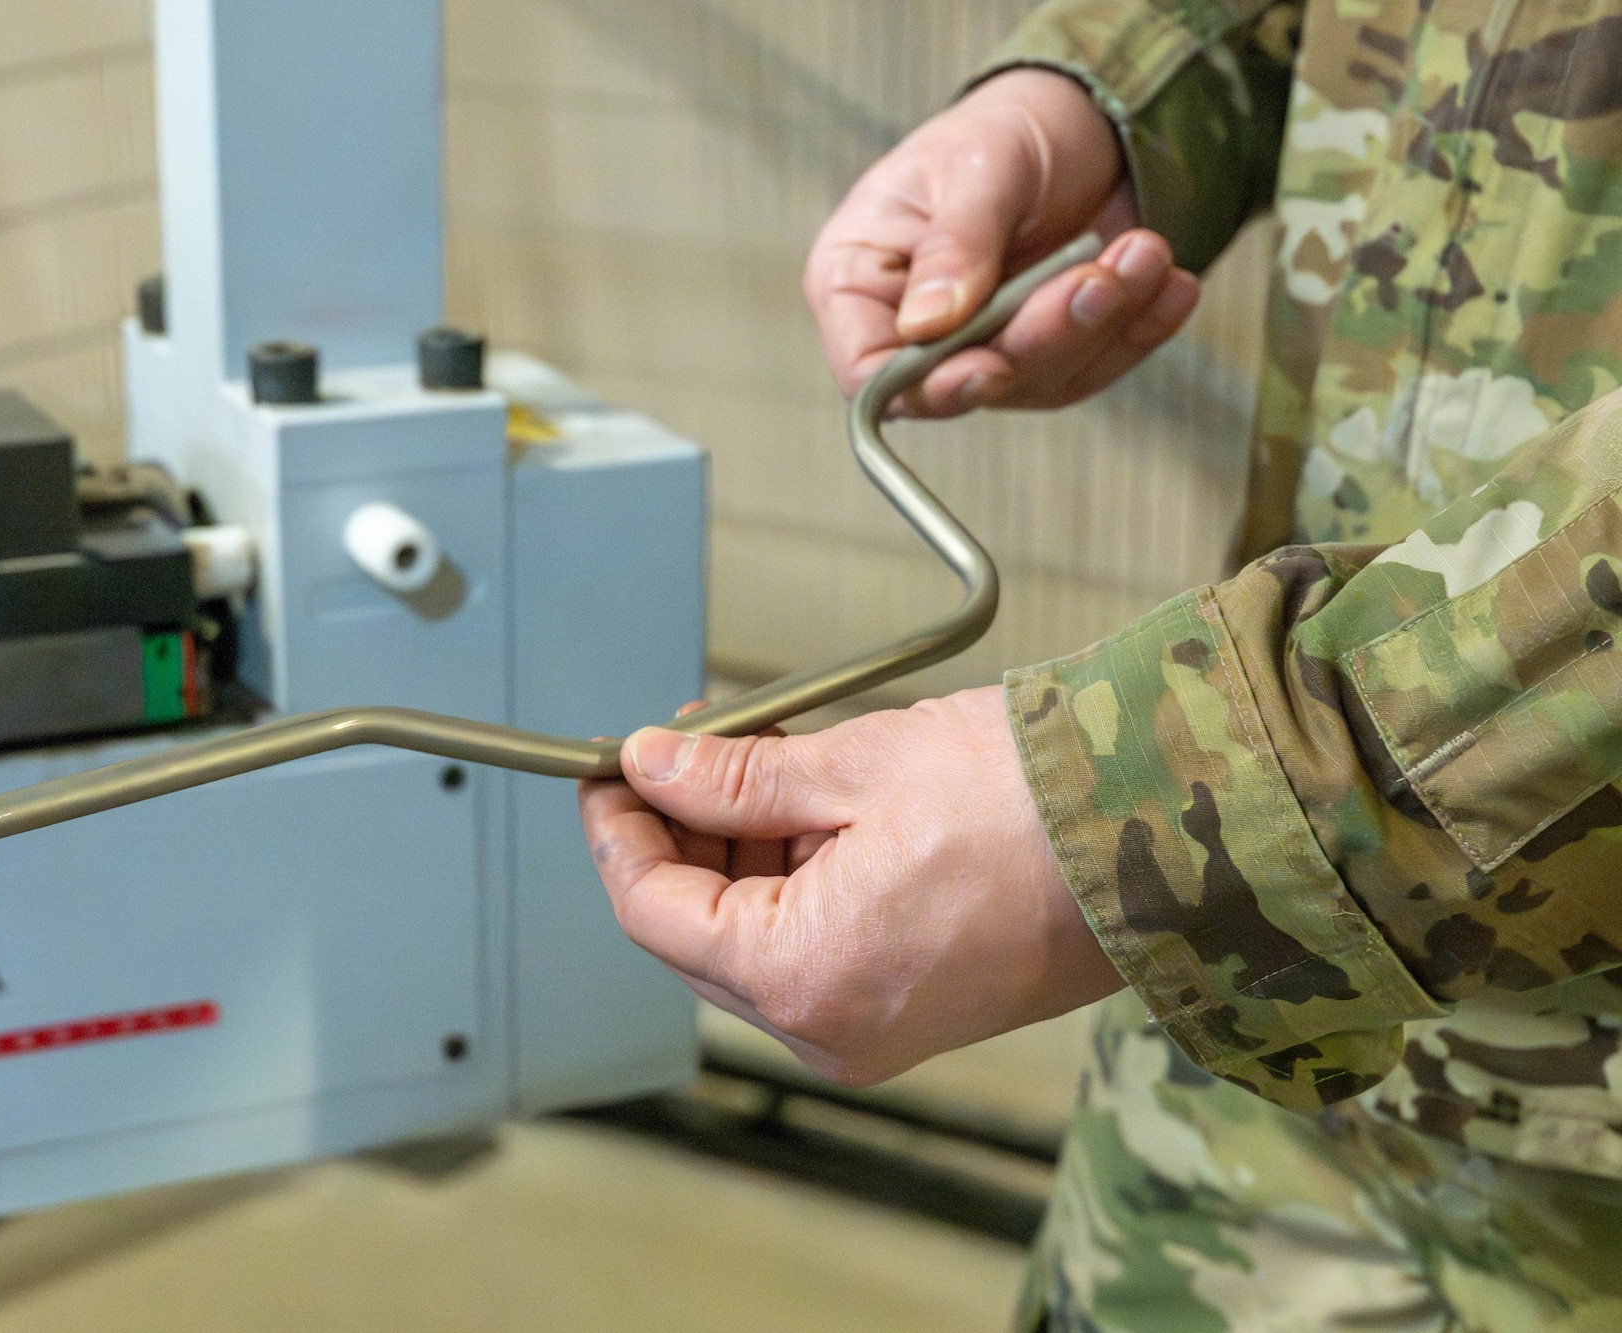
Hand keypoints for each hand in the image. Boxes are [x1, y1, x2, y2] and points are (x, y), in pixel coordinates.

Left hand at [578, 687, 1122, 1085]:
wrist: (1167, 833)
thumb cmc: (1030, 802)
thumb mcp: (854, 767)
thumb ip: (733, 779)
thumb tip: (651, 766)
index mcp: (801, 978)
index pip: (650, 910)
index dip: (618, 830)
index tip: (612, 767)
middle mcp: (829, 1028)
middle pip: (696, 930)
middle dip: (680, 834)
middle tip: (686, 748)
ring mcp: (872, 1028)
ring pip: (753, 935)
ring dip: (738, 849)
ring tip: (760, 758)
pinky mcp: (910, 1008)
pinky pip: (813, 945)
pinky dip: (794, 876)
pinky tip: (809, 803)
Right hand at [804, 68, 1199, 417]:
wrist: (1081, 119)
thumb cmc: (1005, 129)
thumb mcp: (977, 166)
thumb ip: (955, 244)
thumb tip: (928, 324)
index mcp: (860, 282)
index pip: (867, 370)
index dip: (921, 387)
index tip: (984, 367)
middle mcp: (914, 331)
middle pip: (963, 384)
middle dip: (1041, 335)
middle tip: (1096, 277)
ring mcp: (983, 348)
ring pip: (1036, 380)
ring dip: (1100, 322)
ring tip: (1141, 251)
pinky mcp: (1048, 352)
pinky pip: (1093, 366)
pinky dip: (1138, 329)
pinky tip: (1168, 285)